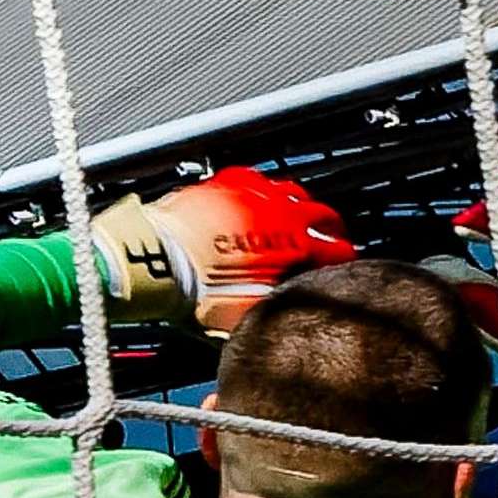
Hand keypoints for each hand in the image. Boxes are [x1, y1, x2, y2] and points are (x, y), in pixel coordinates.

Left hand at [91, 165, 355, 331]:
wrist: (152, 263)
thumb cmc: (194, 295)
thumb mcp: (247, 315)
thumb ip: (278, 303)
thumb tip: (291, 303)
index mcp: (292, 245)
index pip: (336, 249)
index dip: (344, 261)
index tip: (345, 268)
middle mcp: (278, 213)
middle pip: (321, 214)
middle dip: (330, 229)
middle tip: (332, 239)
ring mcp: (251, 194)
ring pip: (291, 192)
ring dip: (299, 207)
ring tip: (298, 217)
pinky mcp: (223, 185)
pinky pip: (255, 182)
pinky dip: (262, 193)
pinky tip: (258, 200)